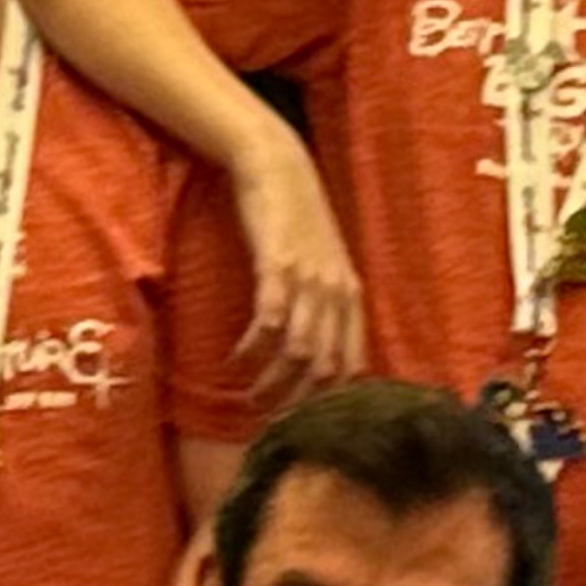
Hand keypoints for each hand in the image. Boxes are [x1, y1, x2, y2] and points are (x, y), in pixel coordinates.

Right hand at [224, 134, 365, 400]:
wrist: (278, 167)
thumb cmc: (296, 216)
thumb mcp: (324, 262)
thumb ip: (326, 300)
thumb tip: (317, 347)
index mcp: (351, 294)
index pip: (352, 362)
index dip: (329, 397)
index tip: (303, 418)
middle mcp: (336, 292)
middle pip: (326, 366)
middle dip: (298, 399)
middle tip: (269, 418)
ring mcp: (309, 280)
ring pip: (299, 351)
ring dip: (271, 382)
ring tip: (247, 398)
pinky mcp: (278, 266)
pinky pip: (269, 322)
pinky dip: (251, 349)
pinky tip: (234, 359)